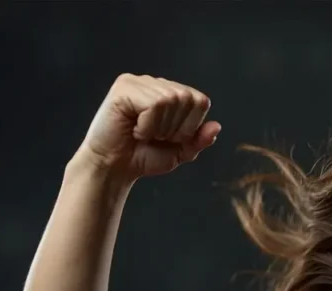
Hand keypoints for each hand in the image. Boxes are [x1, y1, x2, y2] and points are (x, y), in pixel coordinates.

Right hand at [75, 74, 220, 178]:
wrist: (115, 168)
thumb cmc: (144, 156)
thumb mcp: (180, 152)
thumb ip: (199, 140)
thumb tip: (216, 127)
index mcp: (171, 93)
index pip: (201, 101)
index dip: (190, 126)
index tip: (169, 138)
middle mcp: (156, 83)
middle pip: (188, 98)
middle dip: (176, 128)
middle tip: (154, 136)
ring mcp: (139, 82)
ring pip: (172, 99)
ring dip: (160, 127)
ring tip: (143, 132)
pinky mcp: (124, 87)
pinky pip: (154, 104)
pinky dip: (148, 125)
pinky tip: (134, 129)